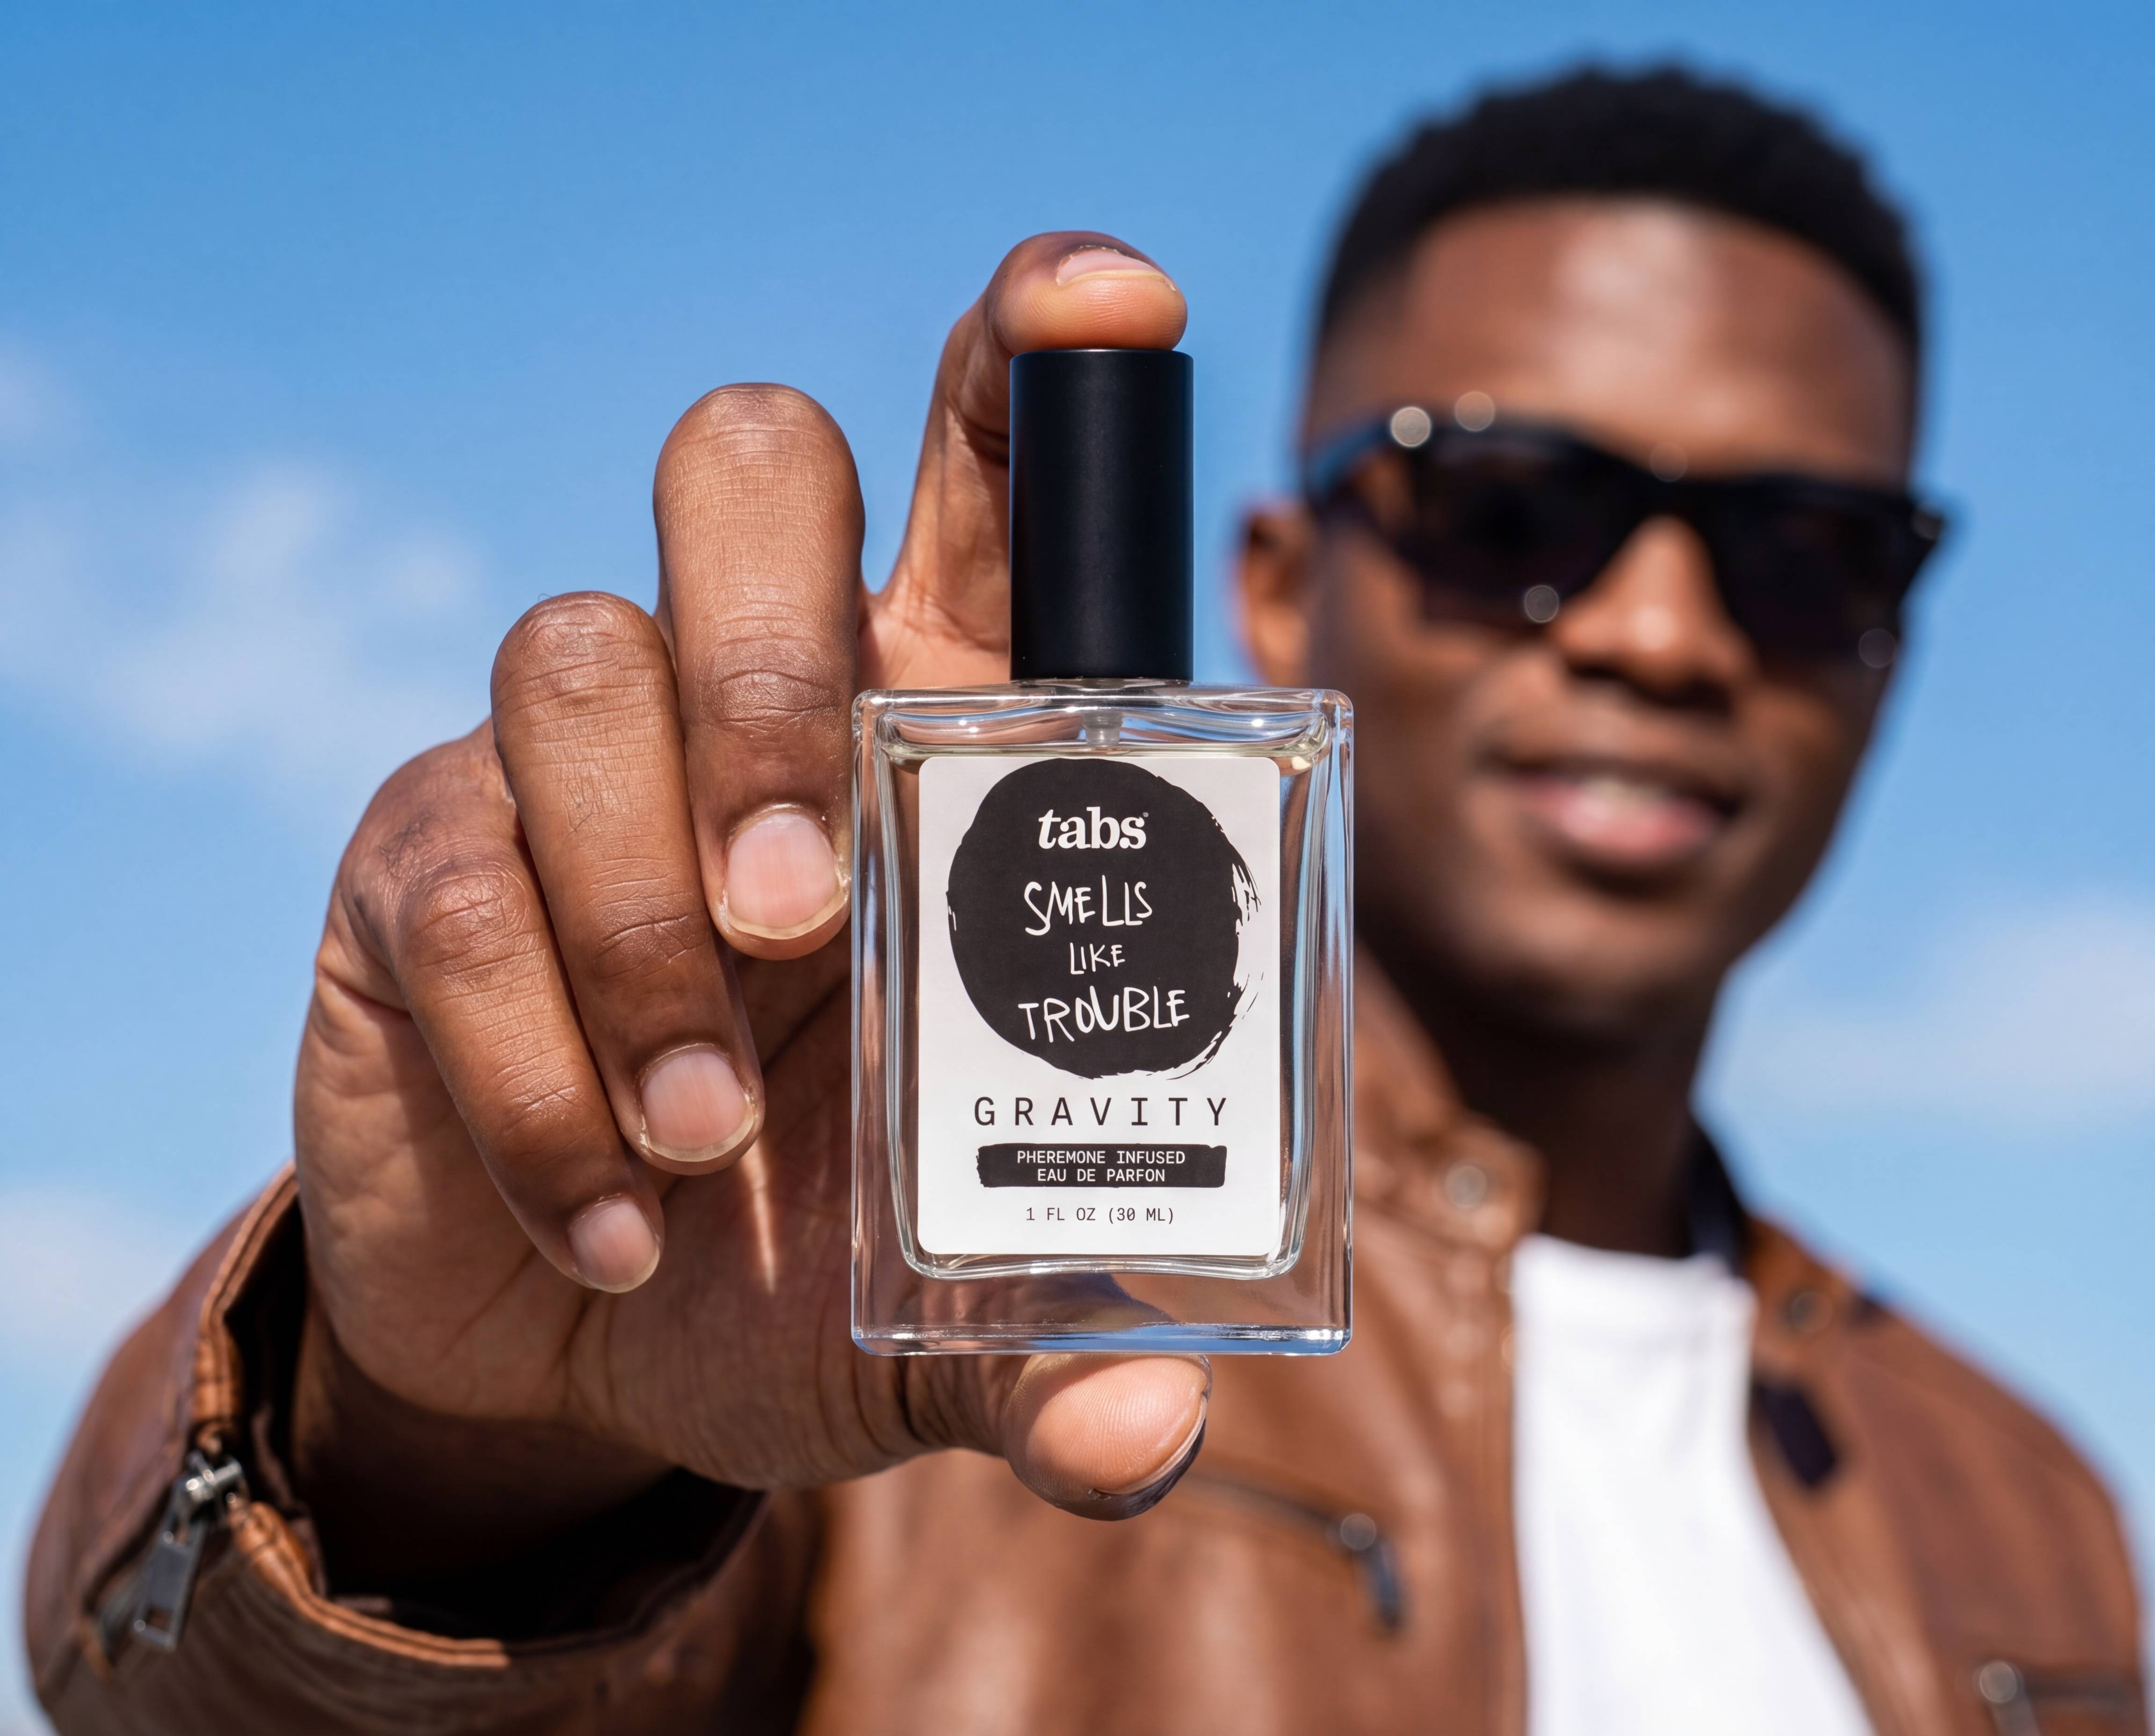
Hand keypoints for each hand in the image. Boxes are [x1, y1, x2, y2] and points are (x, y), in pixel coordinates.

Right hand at [288, 236, 1204, 1579]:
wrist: (588, 1330)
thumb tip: (1141, 1438)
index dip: (1034, 360)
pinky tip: (614, 1214)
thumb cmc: (805, 1265)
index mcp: (928, 733)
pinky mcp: (427, 863)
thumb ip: (1053, 1354)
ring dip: (644, 921)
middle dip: (773, 646)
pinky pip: (462, 886)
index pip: (980, 470)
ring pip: (575, 657)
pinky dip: (541, 1072)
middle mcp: (748, 697)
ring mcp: (569, 766)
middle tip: (806, 905)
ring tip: (713, 1136)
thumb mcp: (943, 1311)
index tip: (1104, 306)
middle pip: (745, 461)